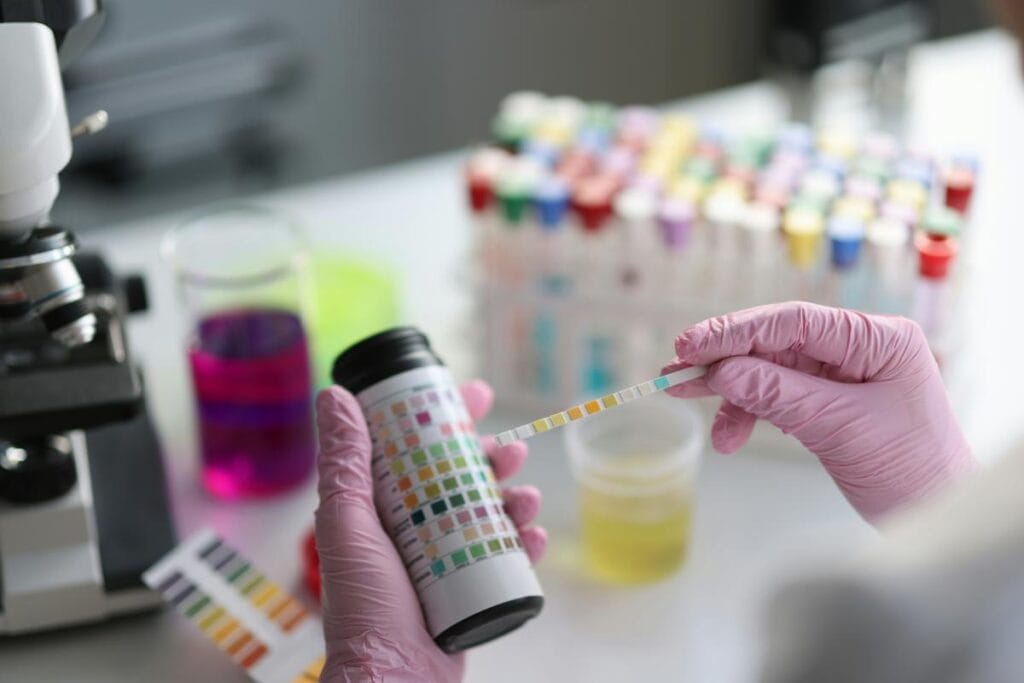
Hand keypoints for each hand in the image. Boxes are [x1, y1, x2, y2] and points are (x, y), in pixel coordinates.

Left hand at [314, 380, 546, 682]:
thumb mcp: (349, 524)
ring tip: (527, 498)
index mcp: (382, 508)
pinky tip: (534, 538)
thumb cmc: (363, 608)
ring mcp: (446, 559)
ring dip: (516, 497)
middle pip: (462, 476)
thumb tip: (334, 396)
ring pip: (490, 512)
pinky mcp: (472, 589)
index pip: (418, 448)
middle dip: (492, 458)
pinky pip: (506, 557)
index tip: (474, 395)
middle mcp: (414, 529)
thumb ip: (345, 462)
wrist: (392, 680)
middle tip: (511, 450)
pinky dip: (525, 543)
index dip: (448, 417)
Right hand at [663, 302, 977, 522]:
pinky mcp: (829, 402)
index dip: (736, 331)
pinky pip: (777, 397)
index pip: (794, 321)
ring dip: (731, 391)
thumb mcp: (839, 428)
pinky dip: (748, 413)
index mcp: (877, 338)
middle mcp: (859, 348)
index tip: (691, 345)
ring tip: (687, 400)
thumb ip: (777, 394)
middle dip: (725, 359)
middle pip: (775, 343)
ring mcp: (843, 375)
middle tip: (676, 370)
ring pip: (769, 370)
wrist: (938, 516)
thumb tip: (721, 372)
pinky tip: (730, 434)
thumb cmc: (911, 470)